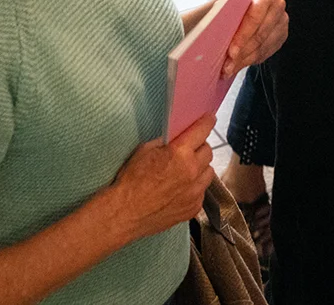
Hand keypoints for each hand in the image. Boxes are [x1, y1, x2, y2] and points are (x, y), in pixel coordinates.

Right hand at [109, 121, 216, 242]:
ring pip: (208, 172)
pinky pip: (201, 192)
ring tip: (186, 171)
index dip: (207, 122)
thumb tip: (174, 140)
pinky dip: (195, 188)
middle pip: (208, 151)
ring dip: (200, 168)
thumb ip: (164, 142)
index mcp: (180, 153)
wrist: (124, 213)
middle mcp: (192, 171)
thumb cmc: (130, 180)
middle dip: (199, 147)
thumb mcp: (144, 151)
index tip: (209, 119)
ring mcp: (194, 192)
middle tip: (189, 150)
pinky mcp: (193, 208)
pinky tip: (181, 190)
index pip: (202, 131)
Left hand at [222, 0, 288, 79]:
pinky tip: (237, 65)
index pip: (254, 17)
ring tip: (228, 69)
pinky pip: (266, 53)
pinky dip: (250, 61)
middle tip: (227, 66)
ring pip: (262, 47)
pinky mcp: (282, 36)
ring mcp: (282, 22)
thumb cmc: (235, 3)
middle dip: (242, 53)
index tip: (230, 52)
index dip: (242, 36)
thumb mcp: (226, 2)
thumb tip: (211, 23)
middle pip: (260, 35)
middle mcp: (277, 6)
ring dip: (244, 60)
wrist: (247, 6)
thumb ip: (221, 9)